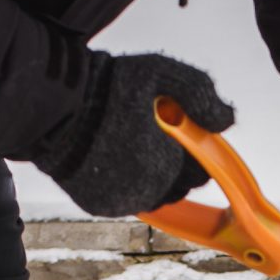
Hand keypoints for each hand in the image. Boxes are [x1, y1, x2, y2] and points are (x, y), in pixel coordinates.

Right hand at [37, 52, 233, 217]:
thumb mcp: (162, 74)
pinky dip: (126, 181)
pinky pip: (126, 198)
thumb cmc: (108, 86)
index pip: (199, 172)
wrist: (51, 105)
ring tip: (131, 141)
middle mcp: (144, 192)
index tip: (179, 131)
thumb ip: (201, 94)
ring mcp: (120, 202)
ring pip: (152, 194)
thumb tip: (228, 118)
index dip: (192, 150)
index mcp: (164, 166)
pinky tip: (115, 155)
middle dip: (172, 163)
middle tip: (152, 133)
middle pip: (176, 185)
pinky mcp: (99, 205)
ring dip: (150, 173)